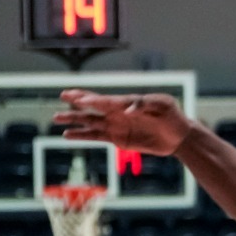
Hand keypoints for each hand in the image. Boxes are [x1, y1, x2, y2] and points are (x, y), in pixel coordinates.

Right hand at [54, 91, 193, 156]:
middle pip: (93, 106)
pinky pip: (95, 137)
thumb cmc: (172, 116)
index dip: (93, 100)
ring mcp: (116, 126)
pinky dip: (81, 136)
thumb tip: (127, 109)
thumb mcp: (164, 106)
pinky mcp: (117, 139)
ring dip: (74, 120)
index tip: (79, 100)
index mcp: (127, 102)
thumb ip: (145, 104)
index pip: (106, 101)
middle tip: (63, 96)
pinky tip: (67, 135)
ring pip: (90, 121)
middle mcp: (118, 112)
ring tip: (56, 118)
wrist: (178, 136)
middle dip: (78, 101)